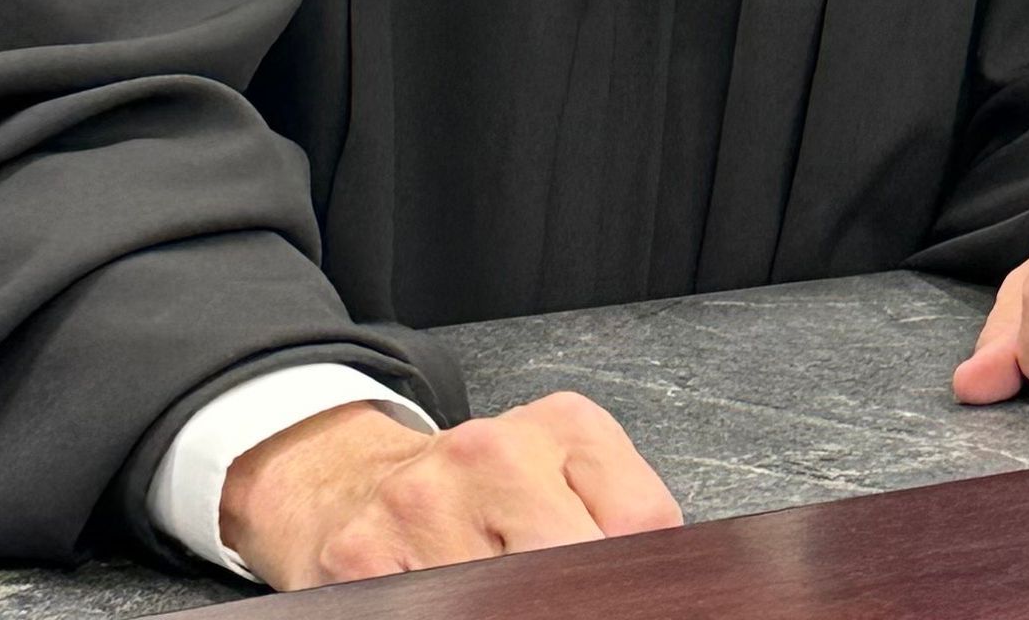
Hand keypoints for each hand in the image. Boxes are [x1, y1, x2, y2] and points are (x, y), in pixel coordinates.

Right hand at [219, 389, 683, 589]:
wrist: (352, 482)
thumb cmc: (479, 492)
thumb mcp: (565, 471)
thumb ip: (622, 514)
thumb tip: (677, 578)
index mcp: (561, 426)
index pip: (642, 521)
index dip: (644, 577)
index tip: (631, 591)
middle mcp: (490, 451)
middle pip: (571, 564)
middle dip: (577, 593)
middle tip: (568, 596)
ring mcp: (423, 505)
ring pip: (499, 596)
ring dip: (504, 603)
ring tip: (497, 589)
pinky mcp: (365, 559)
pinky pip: (433, 608)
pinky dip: (452, 609)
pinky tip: (455, 598)